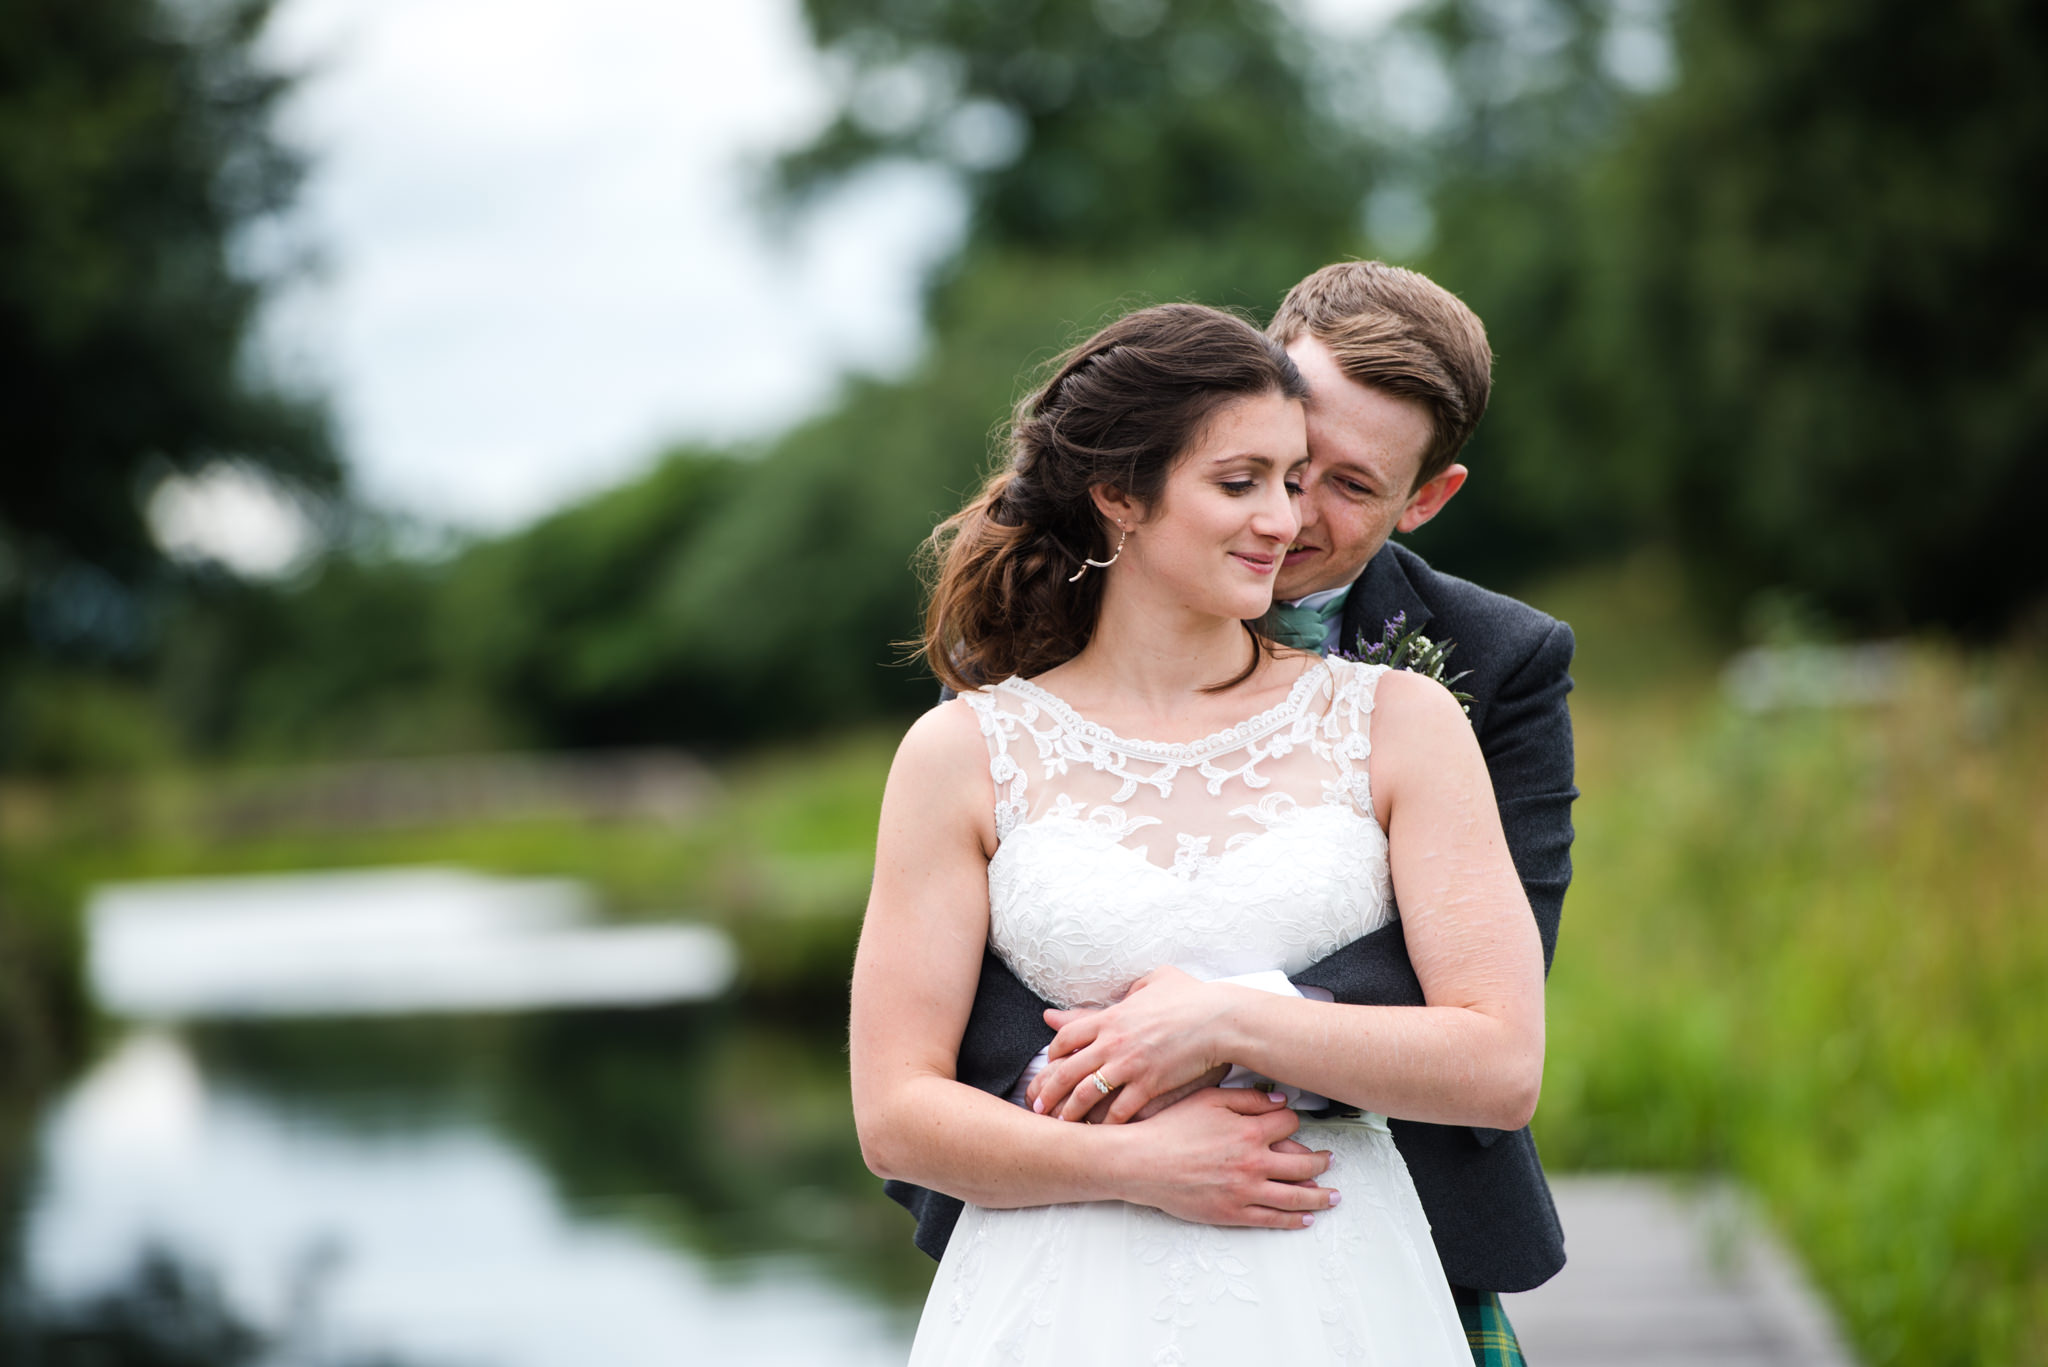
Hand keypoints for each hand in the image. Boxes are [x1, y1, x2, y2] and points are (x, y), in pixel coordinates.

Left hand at [1029, 966, 1241, 1122]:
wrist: (1220, 1020)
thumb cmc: (1194, 997)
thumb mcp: (1158, 979)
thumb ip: (1136, 987)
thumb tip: (1128, 992)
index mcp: (1112, 1016)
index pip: (1067, 1036)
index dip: (1053, 1053)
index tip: (1050, 1066)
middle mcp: (1113, 1041)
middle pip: (1067, 1069)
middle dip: (1048, 1090)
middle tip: (1037, 1106)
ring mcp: (1130, 1065)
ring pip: (1087, 1094)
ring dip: (1070, 1112)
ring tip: (1061, 1125)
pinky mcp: (1149, 1084)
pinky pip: (1120, 1110)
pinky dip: (1107, 1124)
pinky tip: (1101, 1133)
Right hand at [1111, 1087, 1336, 1228]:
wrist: (1142, 1162)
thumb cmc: (1170, 1128)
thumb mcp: (1208, 1100)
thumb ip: (1246, 1099)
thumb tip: (1279, 1101)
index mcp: (1249, 1132)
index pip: (1289, 1125)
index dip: (1293, 1122)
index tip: (1293, 1124)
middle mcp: (1253, 1163)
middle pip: (1303, 1164)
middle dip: (1321, 1162)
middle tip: (1330, 1161)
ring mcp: (1245, 1192)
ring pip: (1296, 1196)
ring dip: (1319, 1196)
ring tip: (1333, 1196)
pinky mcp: (1233, 1214)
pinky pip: (1272, 1219)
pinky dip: (1294, 1220)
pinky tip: (1307, 1218)